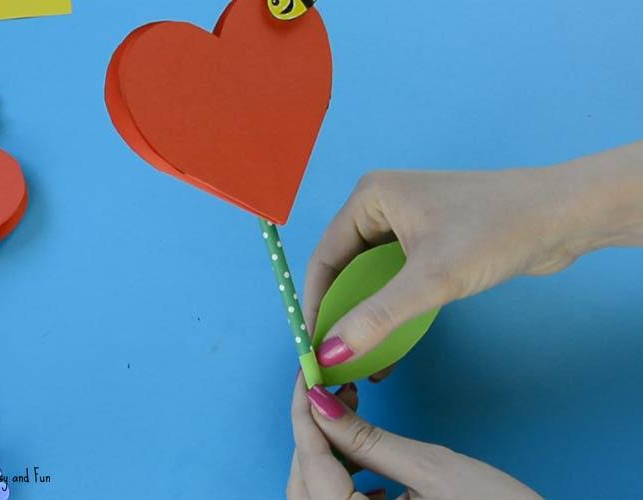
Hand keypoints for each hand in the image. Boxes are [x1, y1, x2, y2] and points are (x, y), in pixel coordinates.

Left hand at [288, 378, 542, 499]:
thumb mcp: (431, 469)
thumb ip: (368, 440)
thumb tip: (322, 403)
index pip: (312, 466)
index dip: (304, 416)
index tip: (306, 377)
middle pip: (305, 483)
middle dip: (312, 433)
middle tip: (329, 389)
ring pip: (317, 494)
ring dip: (325, 452)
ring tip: (347, 411)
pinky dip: (341, 475)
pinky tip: (361, 453)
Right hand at [304, 144, 642, 369]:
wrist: (562, 216)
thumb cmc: (494, 231)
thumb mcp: (430, 278)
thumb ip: (376, 317)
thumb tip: (331, 354)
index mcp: (370, 198)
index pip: (324, 258)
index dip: (314, 305)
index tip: (311, 346)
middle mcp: (382, 207)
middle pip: (345, 270)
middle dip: (340, 316)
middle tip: (336, 359)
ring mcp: (407, 224)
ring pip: (371, 279)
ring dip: (366, 319)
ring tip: (362, 362)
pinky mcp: (430, 243)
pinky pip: (397, 281)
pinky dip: (392, 312)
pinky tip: (391, 347)